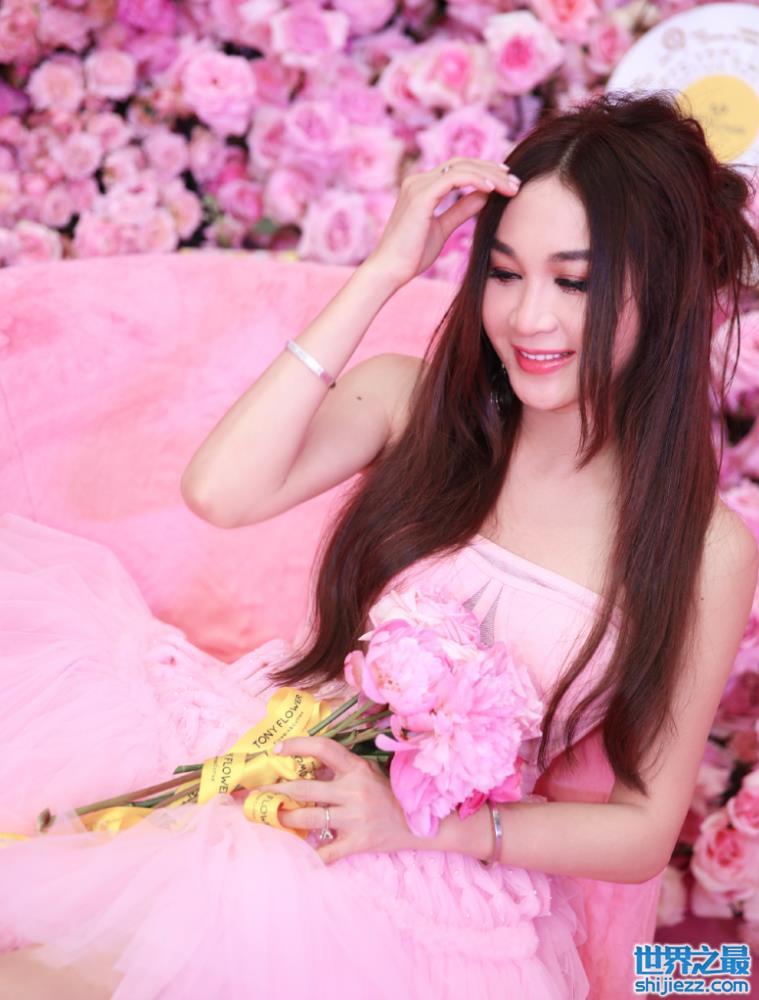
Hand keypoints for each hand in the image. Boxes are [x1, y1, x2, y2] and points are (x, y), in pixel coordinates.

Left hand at [257, 735, 411, 863]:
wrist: (418, 823)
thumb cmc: (388, 793)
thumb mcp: (368, 772)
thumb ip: (341, 768)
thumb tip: (305, 765)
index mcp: (356, 768)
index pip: (323, 748)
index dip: (297, 746)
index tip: (276, 749)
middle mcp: (353, 791)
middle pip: (304, 789)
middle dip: (275, 792)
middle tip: (255, 793)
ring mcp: (355, 818)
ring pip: (309, 819)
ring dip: (284, 819)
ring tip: (270, 817)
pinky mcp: (357, 842)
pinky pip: (326, 851)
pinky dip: (310, 853)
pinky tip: (297, 852)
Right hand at [364, 157, 520, 289]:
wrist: (389, 270)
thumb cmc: (411, 256)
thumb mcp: (443, 229)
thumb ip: (461, 210)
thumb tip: (484, 196)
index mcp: (422, 187)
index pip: (458, 169)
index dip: (484, 171)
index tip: (506, 182)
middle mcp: (418, 181)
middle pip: (462, 163)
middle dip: (492, 170)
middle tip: (515, 182)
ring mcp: (418, 185)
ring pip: (461, 168)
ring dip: (490, 175)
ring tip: (510, 187)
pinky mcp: (421, 195)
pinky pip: (454, 179)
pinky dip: (476, 180)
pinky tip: (493, 189)